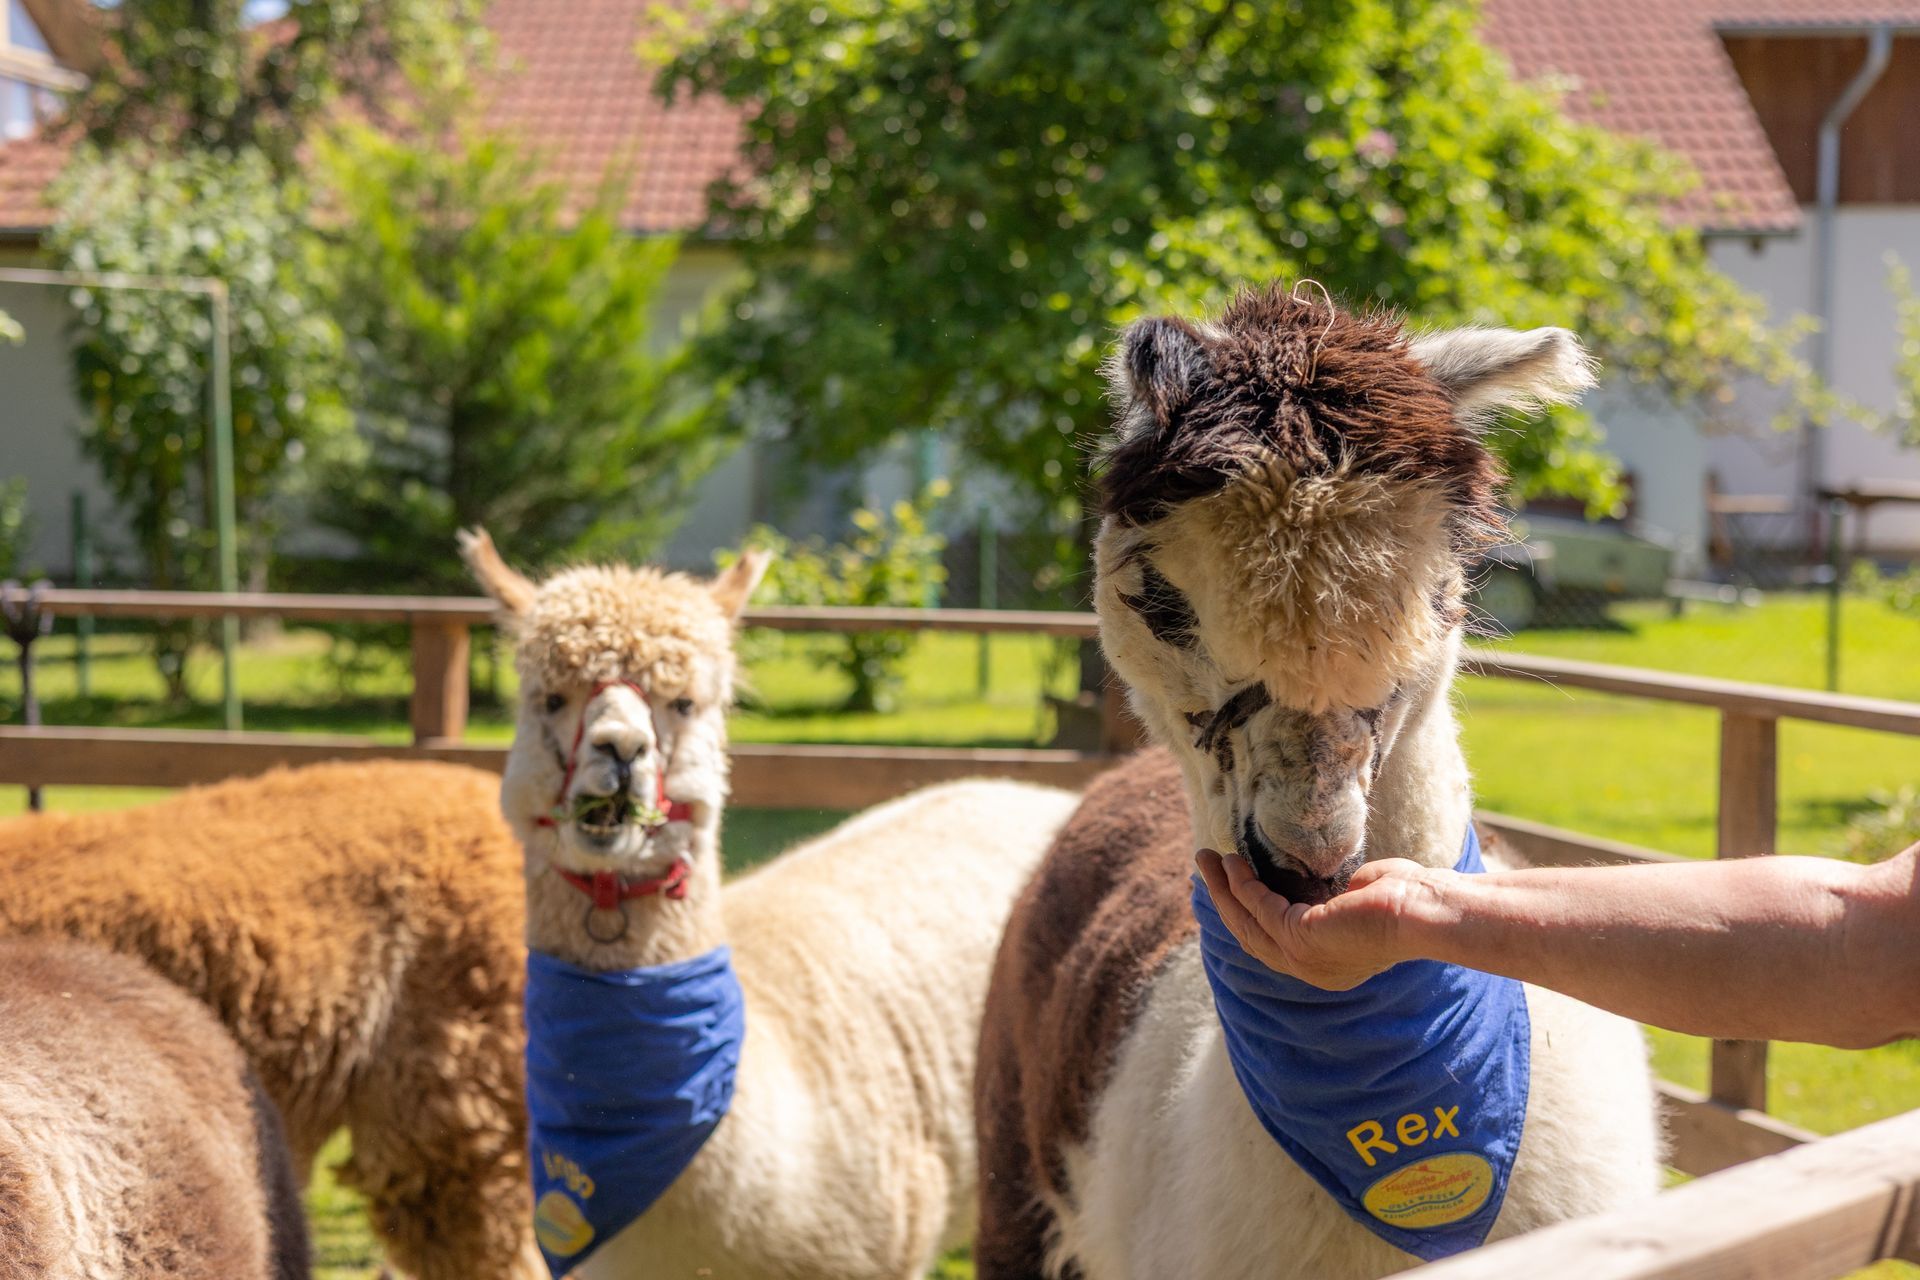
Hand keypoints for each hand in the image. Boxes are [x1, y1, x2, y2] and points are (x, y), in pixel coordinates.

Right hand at [1195, 849, 1436, 989]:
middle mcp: (1310, 970)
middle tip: (1204, 869)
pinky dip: (1244, 886)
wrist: (1423, 910)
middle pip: (1251, 934)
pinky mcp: (1301, 940)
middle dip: (1224, 899)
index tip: (1229, 884)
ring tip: (1205, 860)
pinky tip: (1234, 864)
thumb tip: (1326, 885)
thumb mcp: (1358, 898)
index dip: (1245, 913)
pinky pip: (1261, 910)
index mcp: (1326, 964)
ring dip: (1224, 890)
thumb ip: (1334, 897)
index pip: (1272, 940)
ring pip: (1247, 924)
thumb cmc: (1406, 898)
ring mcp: (1303, 960)